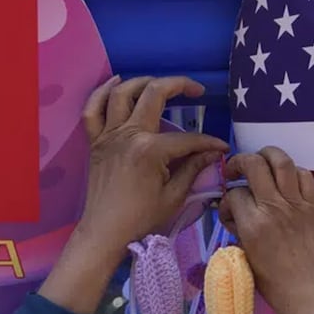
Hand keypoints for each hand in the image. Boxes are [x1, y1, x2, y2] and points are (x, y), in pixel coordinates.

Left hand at [79, 75, 229, 254]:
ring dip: (143, 82)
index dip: (208, 141)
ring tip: (160, 83)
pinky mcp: (95, 141)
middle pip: (154, 95)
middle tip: (196, 90)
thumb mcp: (174, 196)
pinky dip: (102, 92)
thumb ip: (193, 168)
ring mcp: (108, 135)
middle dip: (179, 85)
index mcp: (150, 150)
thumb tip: (213, 152)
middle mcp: (128, 134)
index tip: (221, 147)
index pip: (186, 138)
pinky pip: (92, 109)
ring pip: (122, 94)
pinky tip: (116, 82)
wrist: (105, 231)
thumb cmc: (141, 218)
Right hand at [219, 147, 313, 313]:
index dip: (228, 200)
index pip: (234, 194)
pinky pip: (304, 175)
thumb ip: (238, 231)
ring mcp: (298, 204)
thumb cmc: (276, 287)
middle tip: (236, 171)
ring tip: (260, 163)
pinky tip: (286, 181)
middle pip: (253, 164)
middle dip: (240, 162)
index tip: (230, 211)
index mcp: (253, 224)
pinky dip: (292, 172)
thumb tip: (233, 213)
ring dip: (267, 155)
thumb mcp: (246, 259)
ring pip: (281, 160)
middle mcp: (274, 207)